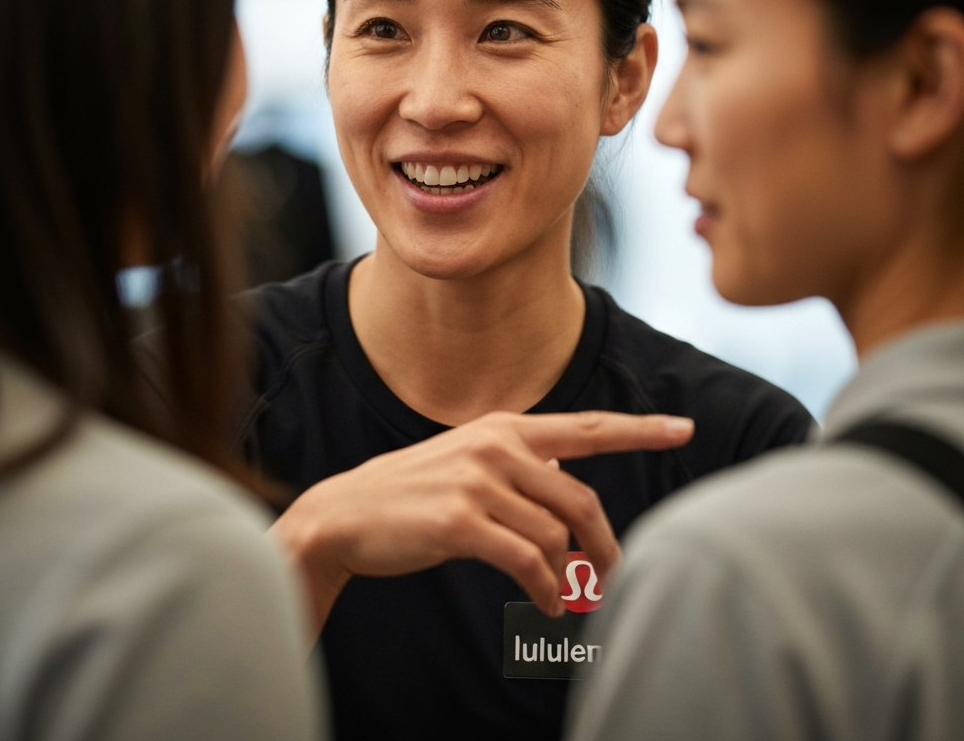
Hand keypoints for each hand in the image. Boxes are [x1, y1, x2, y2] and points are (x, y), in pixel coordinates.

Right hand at [268, 410, 692, 632]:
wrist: (346, 514)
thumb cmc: (415, 493)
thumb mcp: (471, 462)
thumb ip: (522, 466)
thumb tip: (569, 481)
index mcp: (504, 428)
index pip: (586, 428)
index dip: (640, 430)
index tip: (684, 427)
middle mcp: (496, 446)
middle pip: (581, 499)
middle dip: (604, 544)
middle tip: (611, 572)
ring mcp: (478, 481)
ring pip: (556, 536)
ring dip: (566, 575)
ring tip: (558, 593)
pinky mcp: (461, 521)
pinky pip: (528, 562)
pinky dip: (545, 589)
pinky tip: (544, 602)